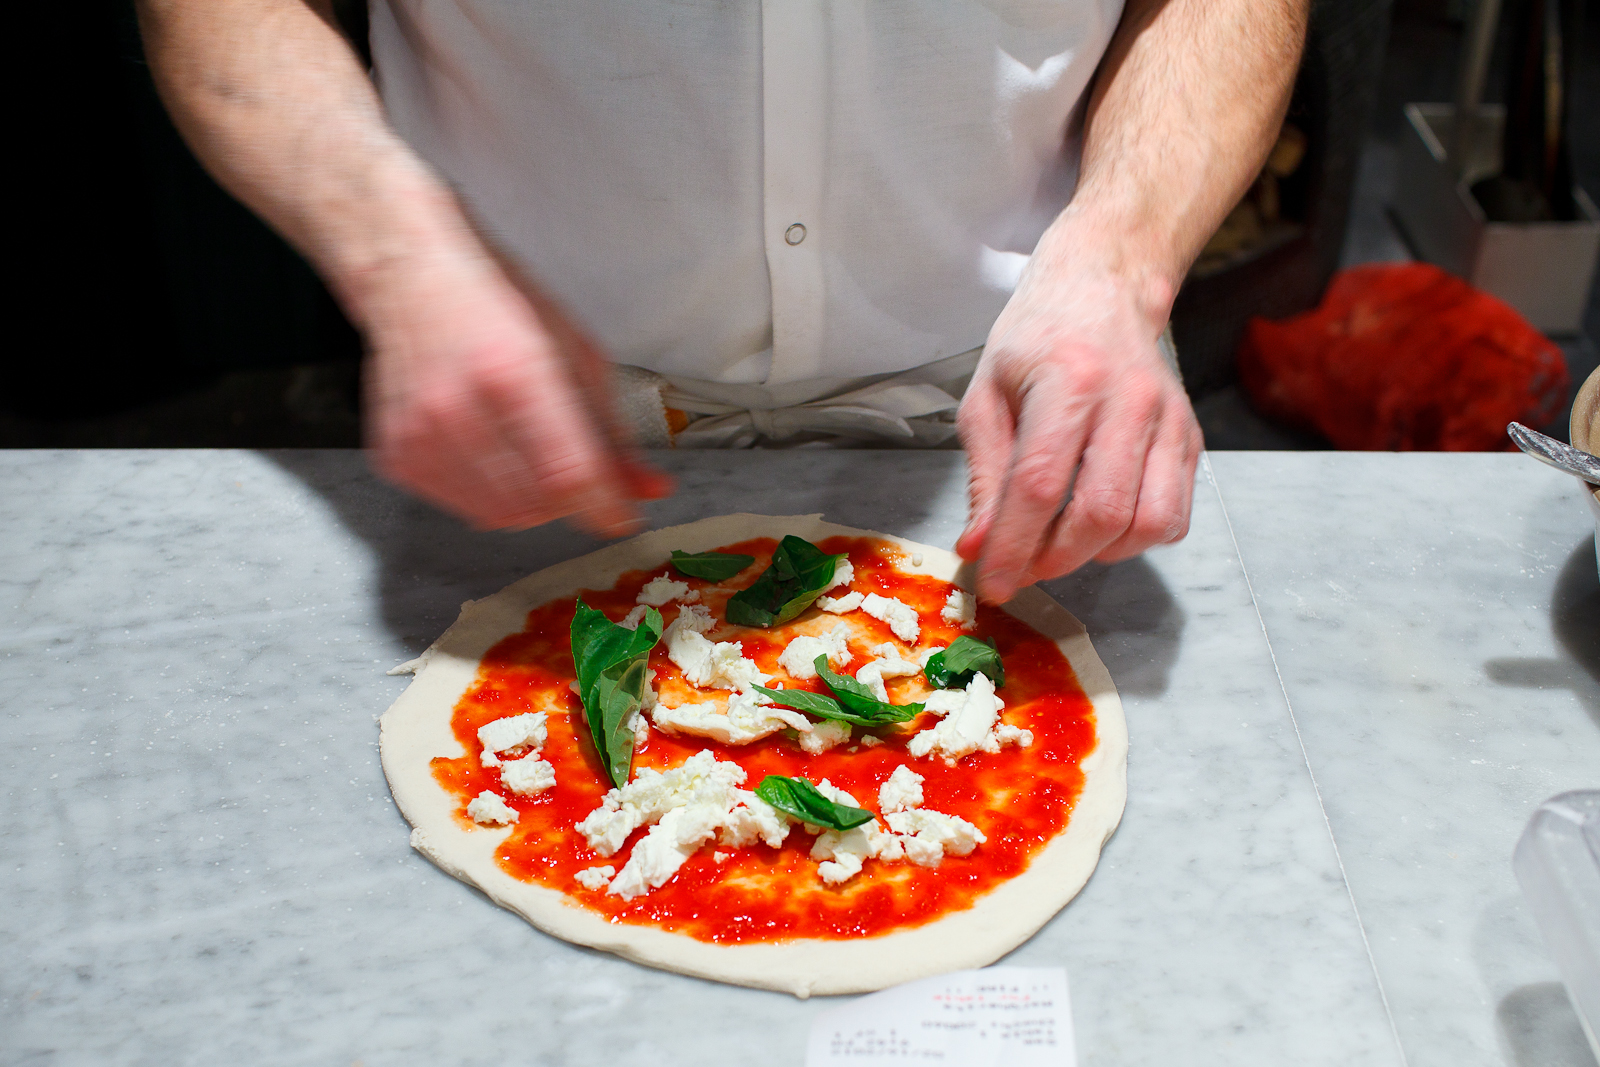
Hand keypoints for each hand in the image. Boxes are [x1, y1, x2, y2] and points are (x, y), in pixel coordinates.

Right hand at [357, 237, 671, 535]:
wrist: (413, 279)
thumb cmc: (497, 303)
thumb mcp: (576, 353)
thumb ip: (613, 431)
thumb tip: (648, 489)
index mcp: (513, 371)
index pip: (569, 473)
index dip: (606, 507)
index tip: (623, 517)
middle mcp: (459, 408)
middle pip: (539, 504)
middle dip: (570, 500)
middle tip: (573, 466)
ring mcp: (421, 436)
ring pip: (502, 517)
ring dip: (532, 502)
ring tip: (530, 451)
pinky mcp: (398, 456)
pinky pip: (464, 508)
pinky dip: (491, 496)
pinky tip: (491, 451)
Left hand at [955, 251, 1202, 601]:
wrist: (1103, 289)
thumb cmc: (1036, 339)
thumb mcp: (986, 396)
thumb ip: (984, 476)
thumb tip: (978, 547)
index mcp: (1070, 380)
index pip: (1040, 485)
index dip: (1014, 546)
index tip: (992, 582)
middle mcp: (1130, 401)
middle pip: (1101, 513)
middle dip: (1055, 558)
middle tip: (1022, 567)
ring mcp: (1170, 421)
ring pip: (1148, 524)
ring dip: (1098, 554)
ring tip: (1060, 544)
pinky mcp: (1191, 439)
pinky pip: (1174, 516)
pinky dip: (1134, 540)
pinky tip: (1100, 526)